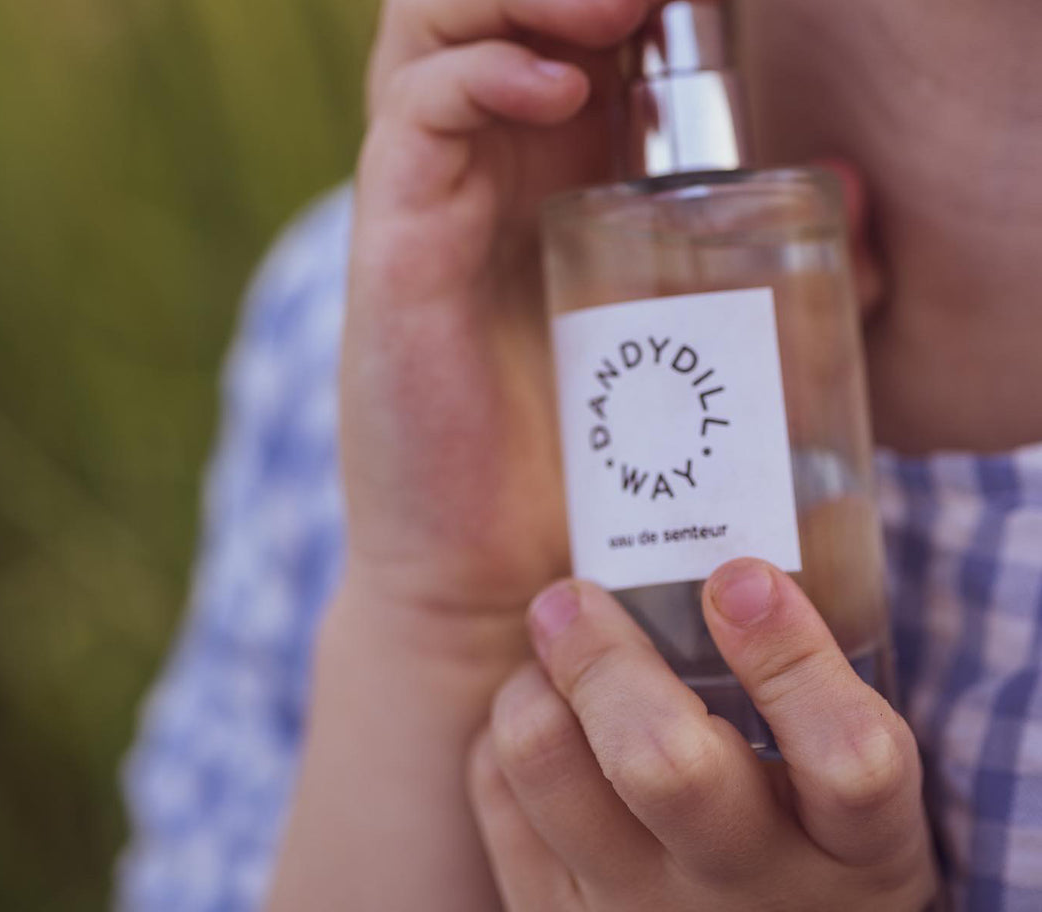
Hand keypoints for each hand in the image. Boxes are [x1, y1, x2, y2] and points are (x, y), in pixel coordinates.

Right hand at [338, 0, 721, 641]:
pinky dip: (482, 71)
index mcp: (529, 144)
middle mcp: (469, 143)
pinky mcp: (393, 233)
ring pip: (424, 9)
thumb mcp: (680, 316)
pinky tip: (558, 95)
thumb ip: (750, 243)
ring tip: (608, 7)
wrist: (498, 566)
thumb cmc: (588, 443)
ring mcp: (423, 180)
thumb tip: (846, 180)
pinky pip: (413, 107)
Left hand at [466, 559, 940, 909]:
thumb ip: (817, 657)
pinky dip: (509, 731)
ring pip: (553, 772)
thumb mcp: (849, 769)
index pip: (848, 759)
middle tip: (576, 595)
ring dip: (538, 683)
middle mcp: (753, 887)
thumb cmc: (812, 829)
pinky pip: (500, 800)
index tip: (739, 575)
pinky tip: (542, 706)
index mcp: (856, 845)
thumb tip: (812, 486)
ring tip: (551, 635)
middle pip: (667, 766)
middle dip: (609, 659)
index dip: (791, 657)